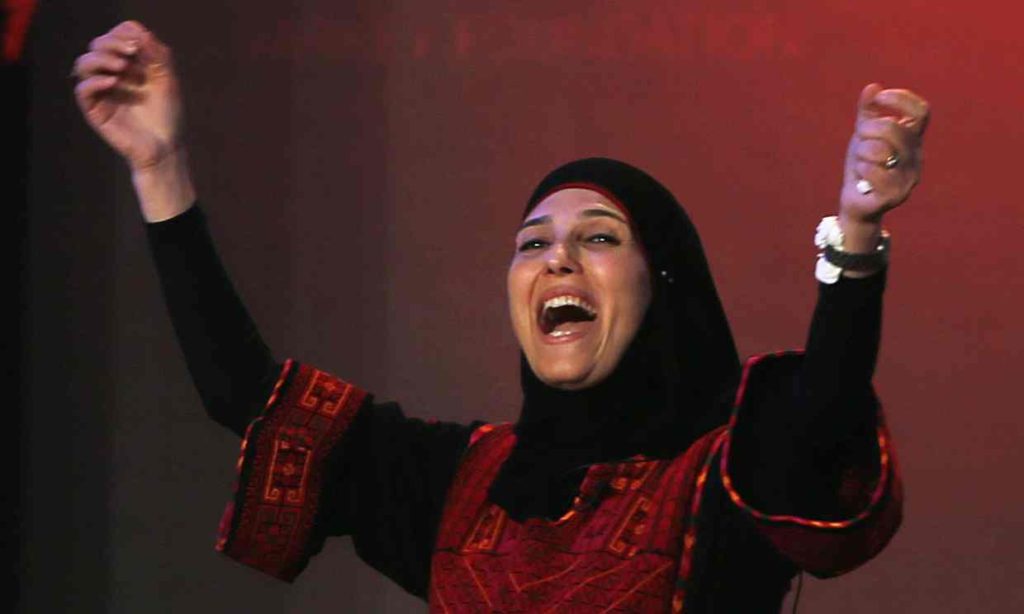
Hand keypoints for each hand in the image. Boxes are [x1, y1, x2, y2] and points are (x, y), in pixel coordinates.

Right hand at [72, 21, 181, 171]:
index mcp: (127, 64)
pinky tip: (113, 82)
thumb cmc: (166, 114)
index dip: (122, 33)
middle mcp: (111, 74)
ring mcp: (101, 91)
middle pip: (97, 46)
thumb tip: (141, 33)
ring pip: (84, 64)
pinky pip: (83, 90)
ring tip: (122, 66)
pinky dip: (95, 82)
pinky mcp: (95, 109)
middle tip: (132, 51)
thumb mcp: (167, 80)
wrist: (165, 146)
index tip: (139, 42)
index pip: (114, 37)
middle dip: (112, 43)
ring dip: (102, 59)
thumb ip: (158, 56)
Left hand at [838, 84, 929, 250]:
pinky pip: (873, 171)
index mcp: (913, 140)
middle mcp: (916, 158)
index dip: (902, 100)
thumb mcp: (863, 136)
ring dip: (862, 152)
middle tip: (859, 134)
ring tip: (861, 160)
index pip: (921, 112)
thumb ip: (867, 112)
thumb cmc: (863, 165)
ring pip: (881, 151)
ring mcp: (909, 178)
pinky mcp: (895, 195)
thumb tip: (873, 87)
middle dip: (869, 128)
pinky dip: (860, 169)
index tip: (880, 98)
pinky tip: (860, 175)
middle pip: (895, 129)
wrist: (856, 202)